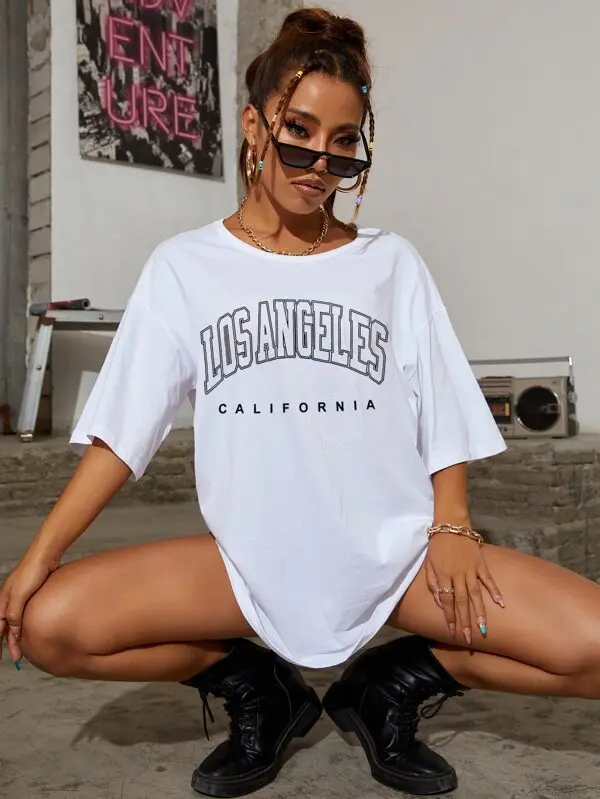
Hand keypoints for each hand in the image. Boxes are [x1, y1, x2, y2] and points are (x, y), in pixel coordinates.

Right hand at [0, 550, 58, 664]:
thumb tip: (13, 632)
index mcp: (3, 601)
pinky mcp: (31, 595)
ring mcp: (19, 598)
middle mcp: (9, 600)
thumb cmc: (32, 571)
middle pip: (6, 627)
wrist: (46, 554)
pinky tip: (32, 630)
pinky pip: (25, 615)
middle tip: (16, 658)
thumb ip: (15, 614)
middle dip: (8, 643)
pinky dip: (25, 625)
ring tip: (24, 649)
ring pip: (16, 622)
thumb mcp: (21, 595)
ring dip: (18, 636)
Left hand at [424, 533, 503, 643]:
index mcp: (443, 575)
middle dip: (465, 621)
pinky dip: (495, 591)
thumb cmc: (437, 545)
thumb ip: (432, 583)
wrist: (450, 524)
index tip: (453, 632)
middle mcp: (458, 574)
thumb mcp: (428, 564)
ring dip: (480, 612)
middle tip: (470, 639)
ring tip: (484, 628)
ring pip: (476, 594)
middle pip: (462, 602)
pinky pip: (489, 579)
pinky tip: (501, 603)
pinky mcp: (481, 563)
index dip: (450, 617)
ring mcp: (471, 569)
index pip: (447, 601)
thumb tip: (441, 603)